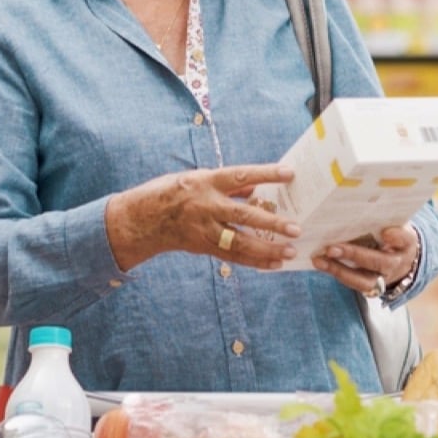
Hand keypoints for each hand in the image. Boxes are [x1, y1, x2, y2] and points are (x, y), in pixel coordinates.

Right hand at [106, 164, 301, 271]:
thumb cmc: (172, 192)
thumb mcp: (197, 178)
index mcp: (206, 181)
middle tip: (296, 228)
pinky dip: (254, 261)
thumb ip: (227, 184)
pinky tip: (273, 264)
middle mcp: (206, 205)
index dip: (266, 174)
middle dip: (271, 223)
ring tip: (290, 252)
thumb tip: (257, 186)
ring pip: (240, 241)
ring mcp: (204, 228)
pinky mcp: (203, 246)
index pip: (241, 175)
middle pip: (243, 214)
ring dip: (267, 249)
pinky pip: (232, 256)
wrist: (141, 219)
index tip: (290, 173)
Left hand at [312, 224, 419, 297]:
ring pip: (364, 280)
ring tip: (320, 260)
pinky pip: (353, 284)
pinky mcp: (370, 287)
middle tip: (332, 248)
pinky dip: (336, 273)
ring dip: (339, 270)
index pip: (405, 239)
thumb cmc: (393, 234)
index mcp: (407, 243)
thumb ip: (382, 217)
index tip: (386, 232)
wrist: (401, 259)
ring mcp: (384, 278)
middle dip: (355, 255)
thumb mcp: (395, 223)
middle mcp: (397, 263)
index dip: (397, 237)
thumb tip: (359, 203)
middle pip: (380, 262)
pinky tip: (321, 263)